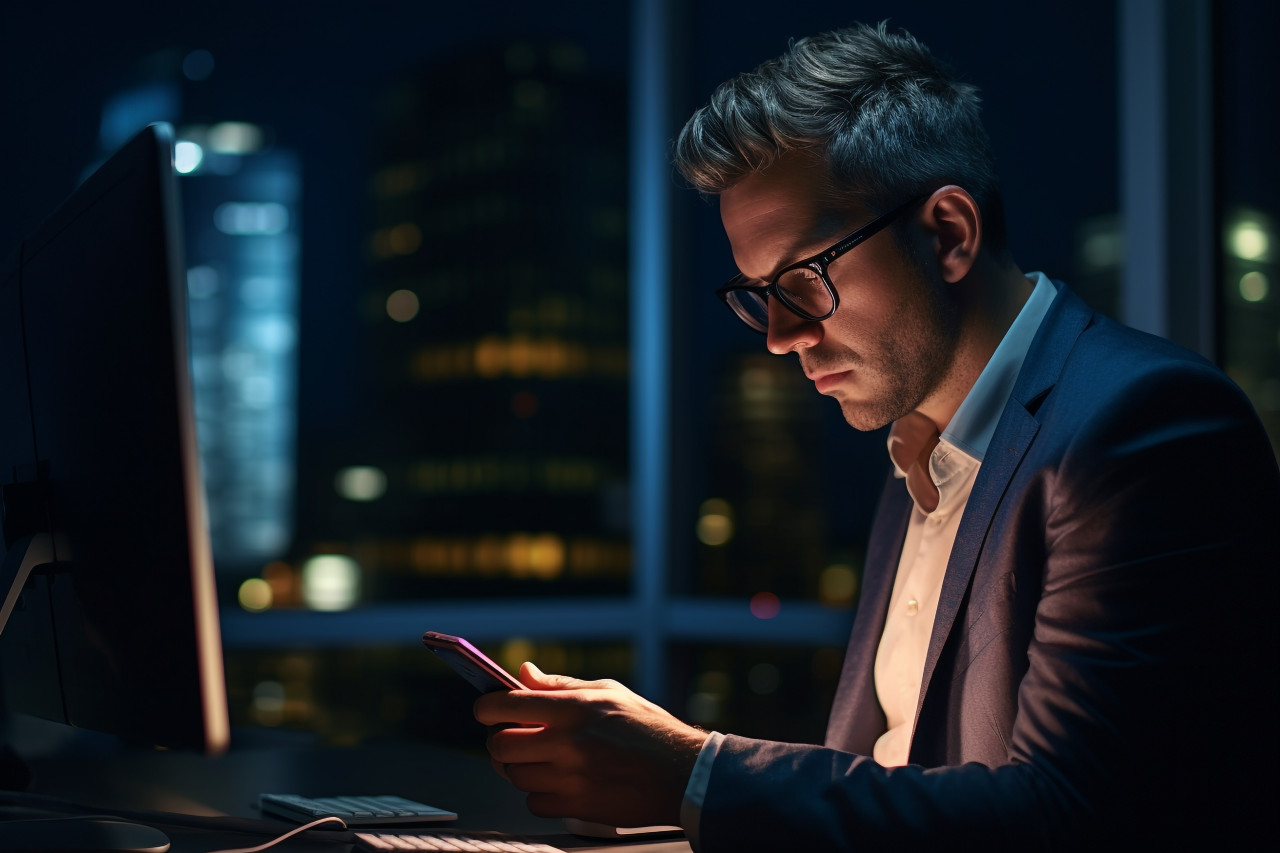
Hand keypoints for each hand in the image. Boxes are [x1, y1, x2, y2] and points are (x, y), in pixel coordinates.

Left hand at [474, 662, 708, 827]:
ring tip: (540, 757)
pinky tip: (557, 781)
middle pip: (500, 745)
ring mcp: (571, 779)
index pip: (507, 706)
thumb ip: (560, 684)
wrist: (683, 773)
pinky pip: (534, 803)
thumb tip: (524, 673)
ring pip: (514, 775)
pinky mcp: (577, 808)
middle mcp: (568, 744)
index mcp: (575, 709)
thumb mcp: (608, 691)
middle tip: (512, 735)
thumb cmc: (649, 729)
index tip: (486, 709)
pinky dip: (539, 793)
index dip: (487, 707)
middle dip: (499, 740)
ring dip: (519, 766)